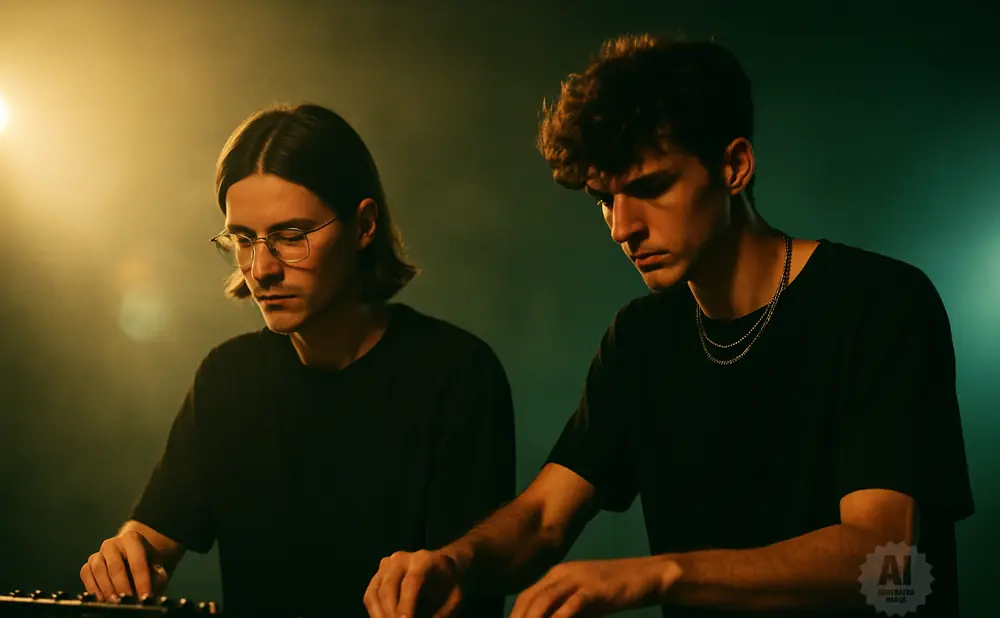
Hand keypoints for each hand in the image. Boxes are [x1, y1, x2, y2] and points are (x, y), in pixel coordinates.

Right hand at [80, 531, 169, 601]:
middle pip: (115, 565)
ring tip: (115, 601)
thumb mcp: (158, 566)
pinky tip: (100, 598)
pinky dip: (92, 587)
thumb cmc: (147, 563)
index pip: (137, 562)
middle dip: (121, 585)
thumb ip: (157, 576)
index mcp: (132, 539)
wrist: (134, 557)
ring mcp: (98, 554)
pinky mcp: (88, 564)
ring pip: (98, 569)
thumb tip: (152, 588)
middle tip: (127, 599)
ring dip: (106, 588)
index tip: (145, 597)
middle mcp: (112, 544)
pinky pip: (86, 574)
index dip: (142, 581)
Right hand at [364, 549, 465, 617]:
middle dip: (390, 614)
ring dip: (379, 616)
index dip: (407, 604)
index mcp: (424, 560)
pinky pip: (370, 596)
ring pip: (374, 593)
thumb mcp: (456, 598)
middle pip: (388, 588)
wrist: (443, 567)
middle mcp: (401, 558)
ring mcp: (386, 565)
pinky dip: (375, 612)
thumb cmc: (451, 583)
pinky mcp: (379, 574)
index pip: (412, 582)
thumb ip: (443, 614)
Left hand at [510, 556, 681, 617]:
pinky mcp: (594, 588)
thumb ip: (565, 611)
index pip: (527, 595)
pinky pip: (572, 604)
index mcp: (557, 574)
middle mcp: (562, 573)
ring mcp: (578, 579)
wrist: (646, 576)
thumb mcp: (584, 602)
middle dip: (518, 617)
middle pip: (531, 597)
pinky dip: (559, 616)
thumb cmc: (614, 591)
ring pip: (545, 599)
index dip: (515, 613)